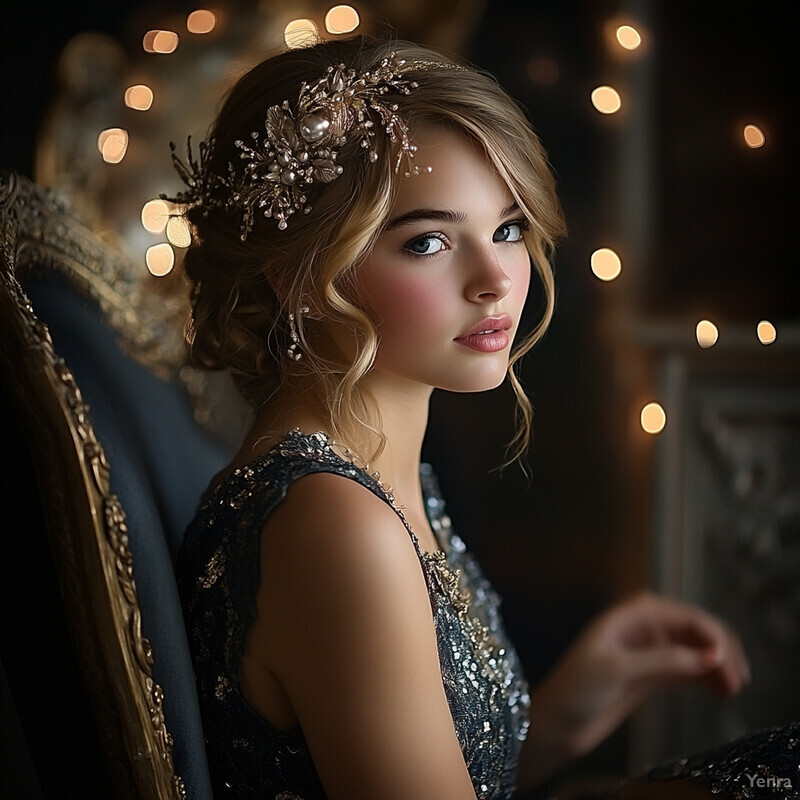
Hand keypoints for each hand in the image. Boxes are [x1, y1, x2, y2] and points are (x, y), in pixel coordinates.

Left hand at [521, 591, 749, 782]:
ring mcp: (650, 651)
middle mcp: (643, 627)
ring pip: (696, 650)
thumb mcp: (617, 670)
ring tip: (735, 687)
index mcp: (631, 614)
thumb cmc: (576, 689)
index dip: (710, 633)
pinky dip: (708, 677)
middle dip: (720, 649)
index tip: (726, 660)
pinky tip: (722, 690)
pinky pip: (689, 669)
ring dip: (718, 664)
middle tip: (739, 678)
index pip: (682, 615)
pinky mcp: (653, 674)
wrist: (558, 722)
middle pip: (694, 629)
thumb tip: (709, 656)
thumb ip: (662, 660)